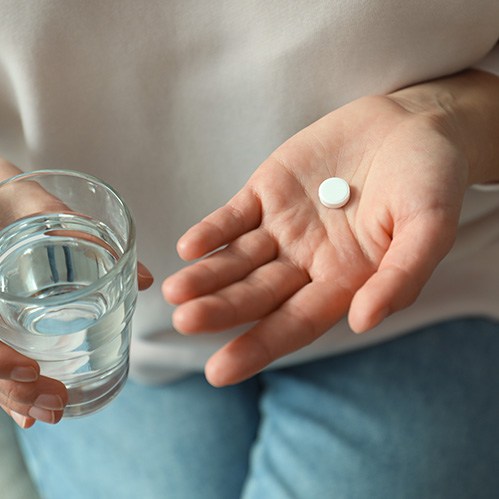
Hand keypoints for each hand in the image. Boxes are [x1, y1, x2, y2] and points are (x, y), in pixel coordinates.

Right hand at [0, 158, 152, 426]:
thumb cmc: (11, 200)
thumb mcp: (41, 209)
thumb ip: (84, 235)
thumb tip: (144, 280)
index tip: (32, 371)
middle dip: (13, 392)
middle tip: (56, 408)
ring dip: (14, 397)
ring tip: (54, 412)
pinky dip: (10, 386)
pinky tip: (33, 408)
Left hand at [163, 93, 469, 385]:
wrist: (413, 125)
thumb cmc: (430, 180)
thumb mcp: (430, 228)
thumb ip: (400, 277)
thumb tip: (363, 322)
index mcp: (344, 280)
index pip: (294, 323)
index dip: (258, 346)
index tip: (220, 371)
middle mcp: (307, 261)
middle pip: (257, 293)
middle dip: (221, 309)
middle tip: (185, 322)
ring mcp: (284, 226)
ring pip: (238, 258)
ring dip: (207, 275)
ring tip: (176, 291)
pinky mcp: (269, 191)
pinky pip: (235, 215)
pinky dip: (213, 230)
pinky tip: (189, 246)